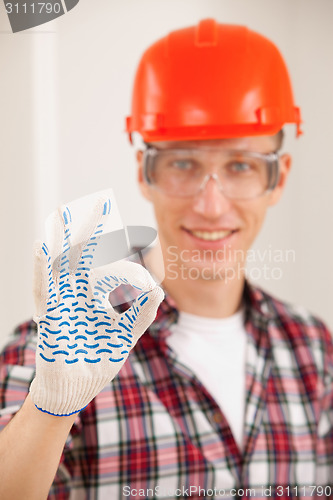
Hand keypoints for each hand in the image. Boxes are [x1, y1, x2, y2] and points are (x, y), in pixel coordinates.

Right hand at [30, 196, 163, 415]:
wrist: (75, 386)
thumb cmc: (99, 357)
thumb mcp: (126, 334)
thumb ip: (141, 312)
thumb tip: (157, 289)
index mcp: (100, 294)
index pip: (109, 263)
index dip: (116, 246)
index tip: (125, 230)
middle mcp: (81, 292)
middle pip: (85, 254)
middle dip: (91, 230)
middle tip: (99, 202)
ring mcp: (64, 299)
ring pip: (62, 262)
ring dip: (62, 238)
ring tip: (62, 213)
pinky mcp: (50, 313)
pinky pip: (43, 286)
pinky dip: (42, 266)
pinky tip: (43, 245)